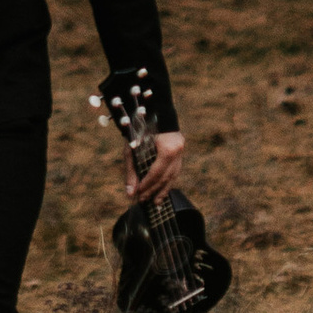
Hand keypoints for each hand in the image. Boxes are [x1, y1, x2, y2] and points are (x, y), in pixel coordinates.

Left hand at [89, 93, 186, 208]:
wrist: (154, 109)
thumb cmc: (140, 127)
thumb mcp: (132, 147)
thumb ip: (131, 170)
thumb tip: (130, 193)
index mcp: (168, 148)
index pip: (157, 173)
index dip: (147, 185)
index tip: (137, 194)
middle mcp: (178, 151)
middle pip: (166, 177)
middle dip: (153, 190)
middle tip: (142, 200)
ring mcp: (181, 152)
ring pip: (173, 176)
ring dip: (163, 190)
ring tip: (154, 203)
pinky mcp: (180, 153)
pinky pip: (175, 171)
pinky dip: (167, 182)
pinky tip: (162, 191)